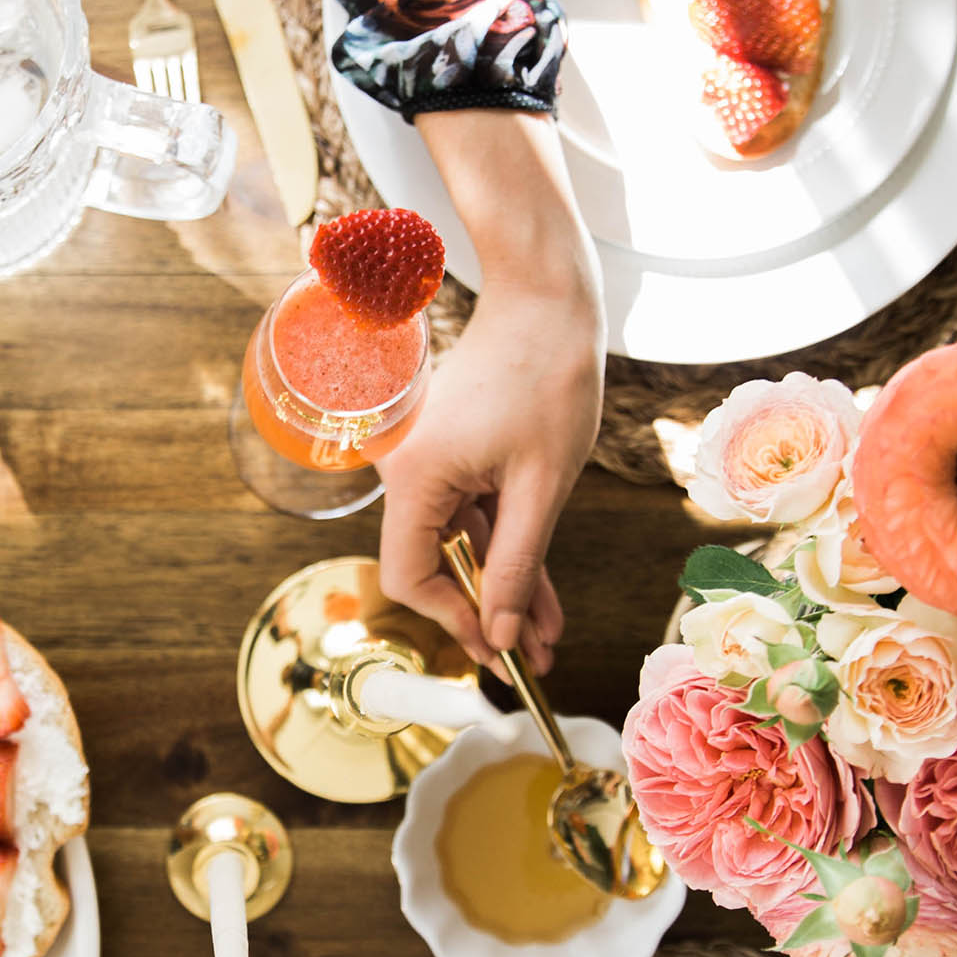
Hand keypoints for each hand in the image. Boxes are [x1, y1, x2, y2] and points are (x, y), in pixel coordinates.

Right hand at [378, 275, 601, 673]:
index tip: (500, 650)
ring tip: (549, 635)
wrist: (547, 298)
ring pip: (461, 546)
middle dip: (488, 613)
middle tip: (536, 658)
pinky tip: (540, 593)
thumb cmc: (547, 373)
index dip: (453, 620)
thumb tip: (499, 633)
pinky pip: (473, 516)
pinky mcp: (451, 453)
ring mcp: (427, 462)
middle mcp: (406, 471)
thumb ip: (517, 564)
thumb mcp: (542, 483)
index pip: (410, 576)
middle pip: (437, 566)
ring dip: (503, 587)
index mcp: (414, 476)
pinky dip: (505, 549)